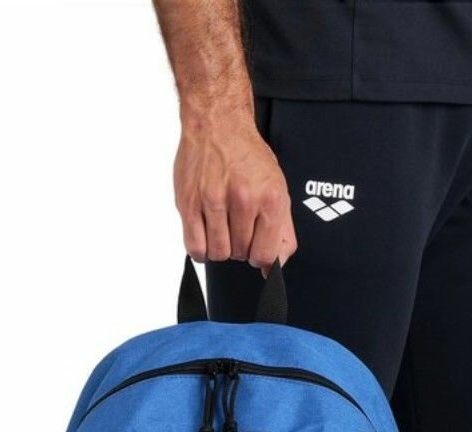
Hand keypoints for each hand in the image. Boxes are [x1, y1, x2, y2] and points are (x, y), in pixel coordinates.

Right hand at [174, 107, 296, 269]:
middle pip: (241, 255)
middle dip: (240, 248)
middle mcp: (242, 199)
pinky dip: (201, 249)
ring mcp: (213, 201)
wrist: (217, 123)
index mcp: (269, 198)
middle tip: (237, 228)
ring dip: (221, 248)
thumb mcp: (278, 189)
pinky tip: (206, 233)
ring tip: (222, 228)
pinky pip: (195, 248)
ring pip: (218, 254)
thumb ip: (282, 232)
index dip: (261, 257)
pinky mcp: (189, 203)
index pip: (265, 256)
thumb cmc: (247, 156)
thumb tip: (274, 268)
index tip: (256, 248)